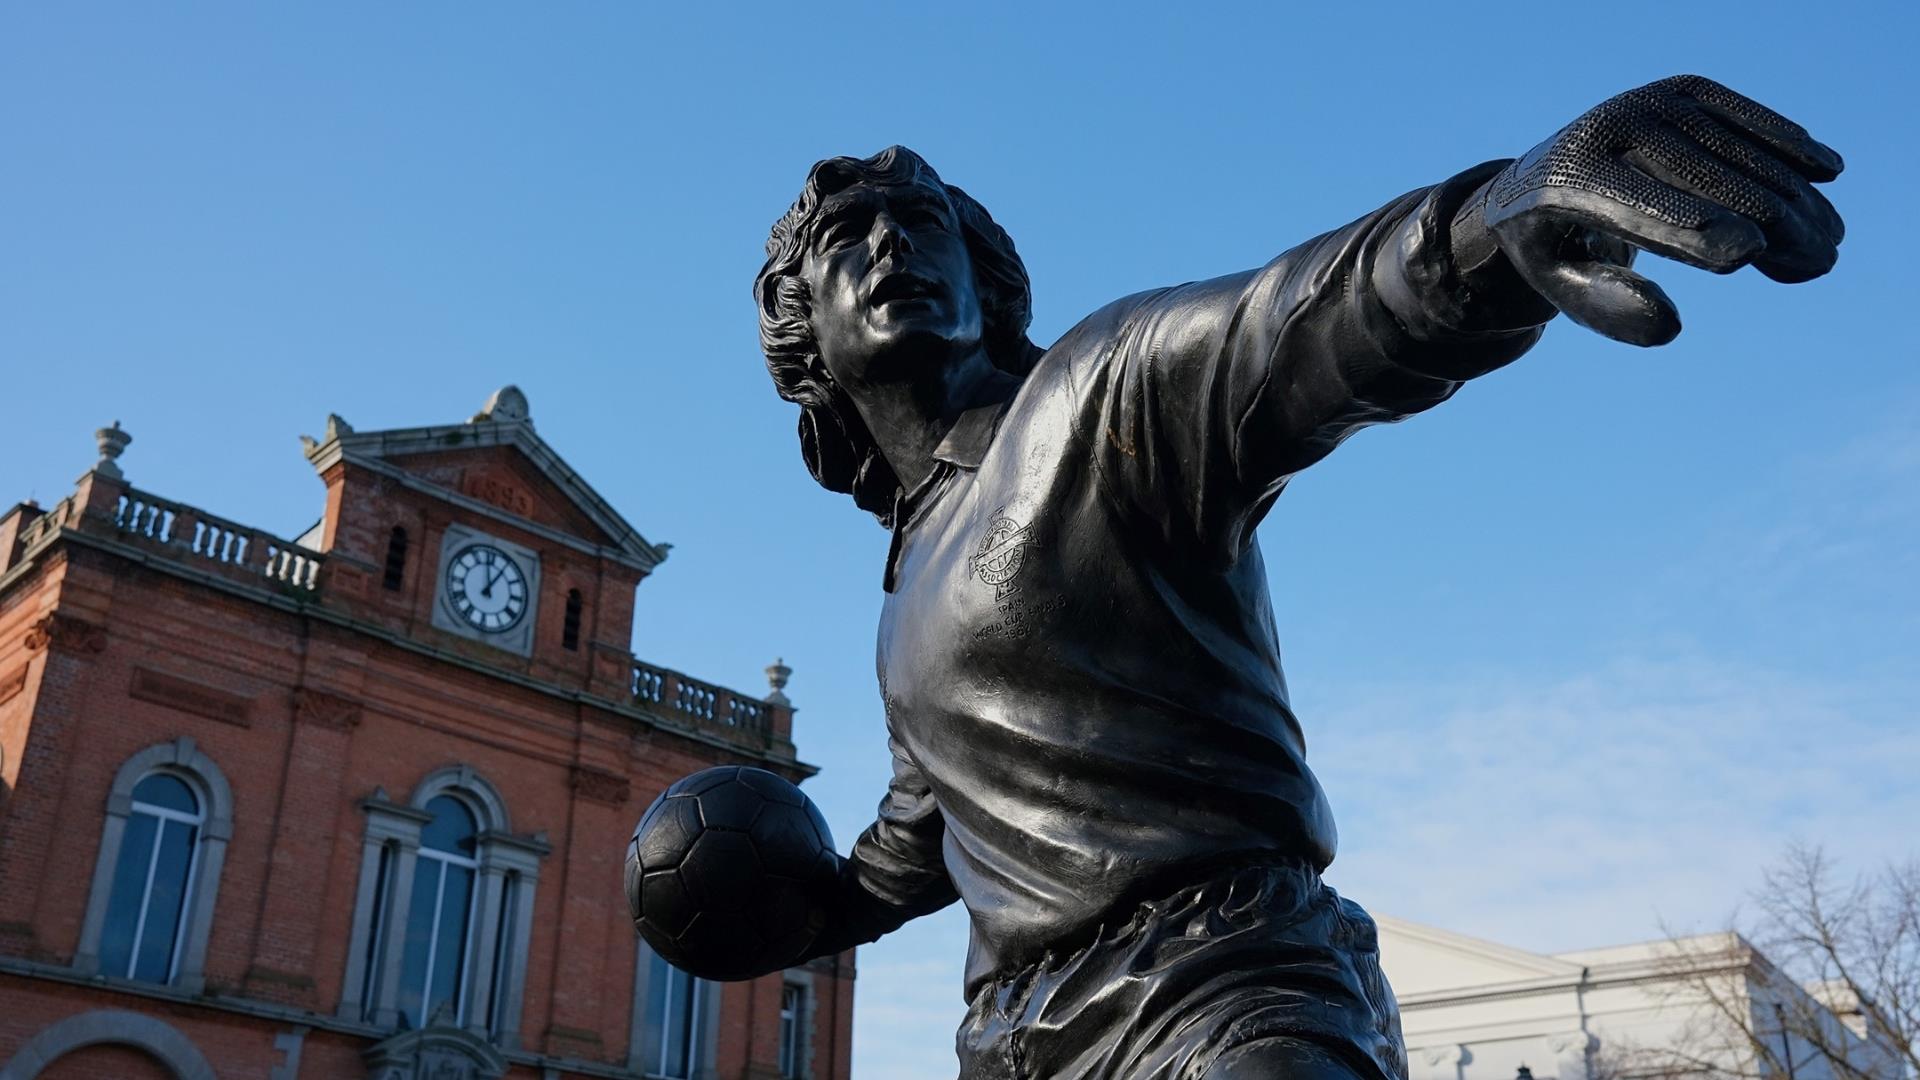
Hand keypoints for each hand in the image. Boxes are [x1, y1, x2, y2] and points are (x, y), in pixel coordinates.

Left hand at [1473, 75, 1844, 346]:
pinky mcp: (1682, 91)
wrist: (1538, 177)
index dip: (1695, 230)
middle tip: (1822, 264)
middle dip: (1771, 222)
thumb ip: (1608, 307)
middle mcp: (1610, 127)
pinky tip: (1827, 171)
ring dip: (1791, 194)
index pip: (1640, 209)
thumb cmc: (1554, 246)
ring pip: (1736, 150)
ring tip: (1831, 244)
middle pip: (1706, 181)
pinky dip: (1786, 145)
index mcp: (1569, 180)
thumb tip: (1671, 325)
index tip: (1750, 254)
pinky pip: (1744, 118)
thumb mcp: (1561, 286)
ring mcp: (1649, 101)